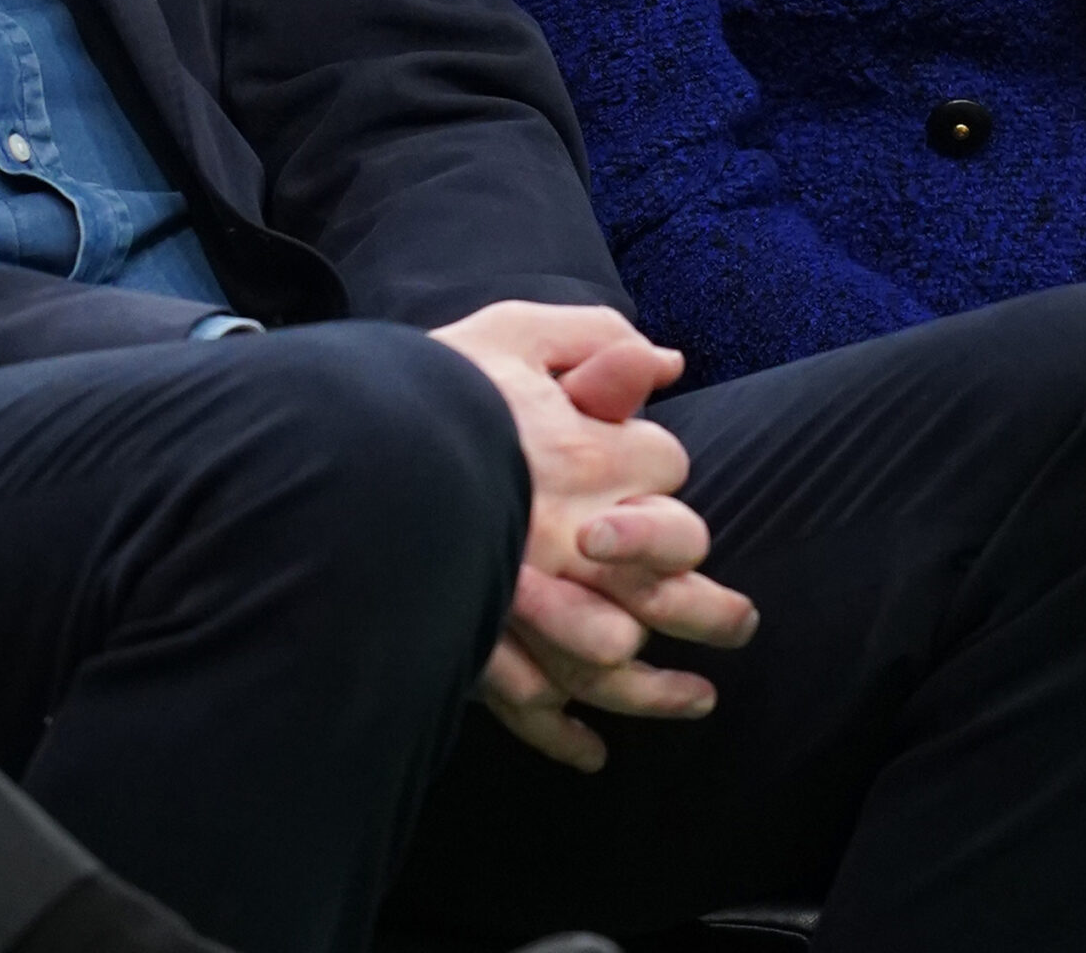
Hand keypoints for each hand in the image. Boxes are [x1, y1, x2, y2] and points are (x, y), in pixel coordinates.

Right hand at [431, 302, 757, 771]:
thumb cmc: (435, 384)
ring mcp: (528, 597)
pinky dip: (562, 734)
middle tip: (741, 622)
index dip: (655, 464)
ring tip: (698, 699)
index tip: (636, 462)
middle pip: (671, 572)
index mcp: (586, 454)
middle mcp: (569, 533)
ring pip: (619, 658)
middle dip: (711, 604)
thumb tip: (665, 362)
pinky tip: (590, 751)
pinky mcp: (481, 639)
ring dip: (663, 689)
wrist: (345, 447)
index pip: (664, 463)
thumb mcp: (515, 334)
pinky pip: (533, 703)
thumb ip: (594, 341)